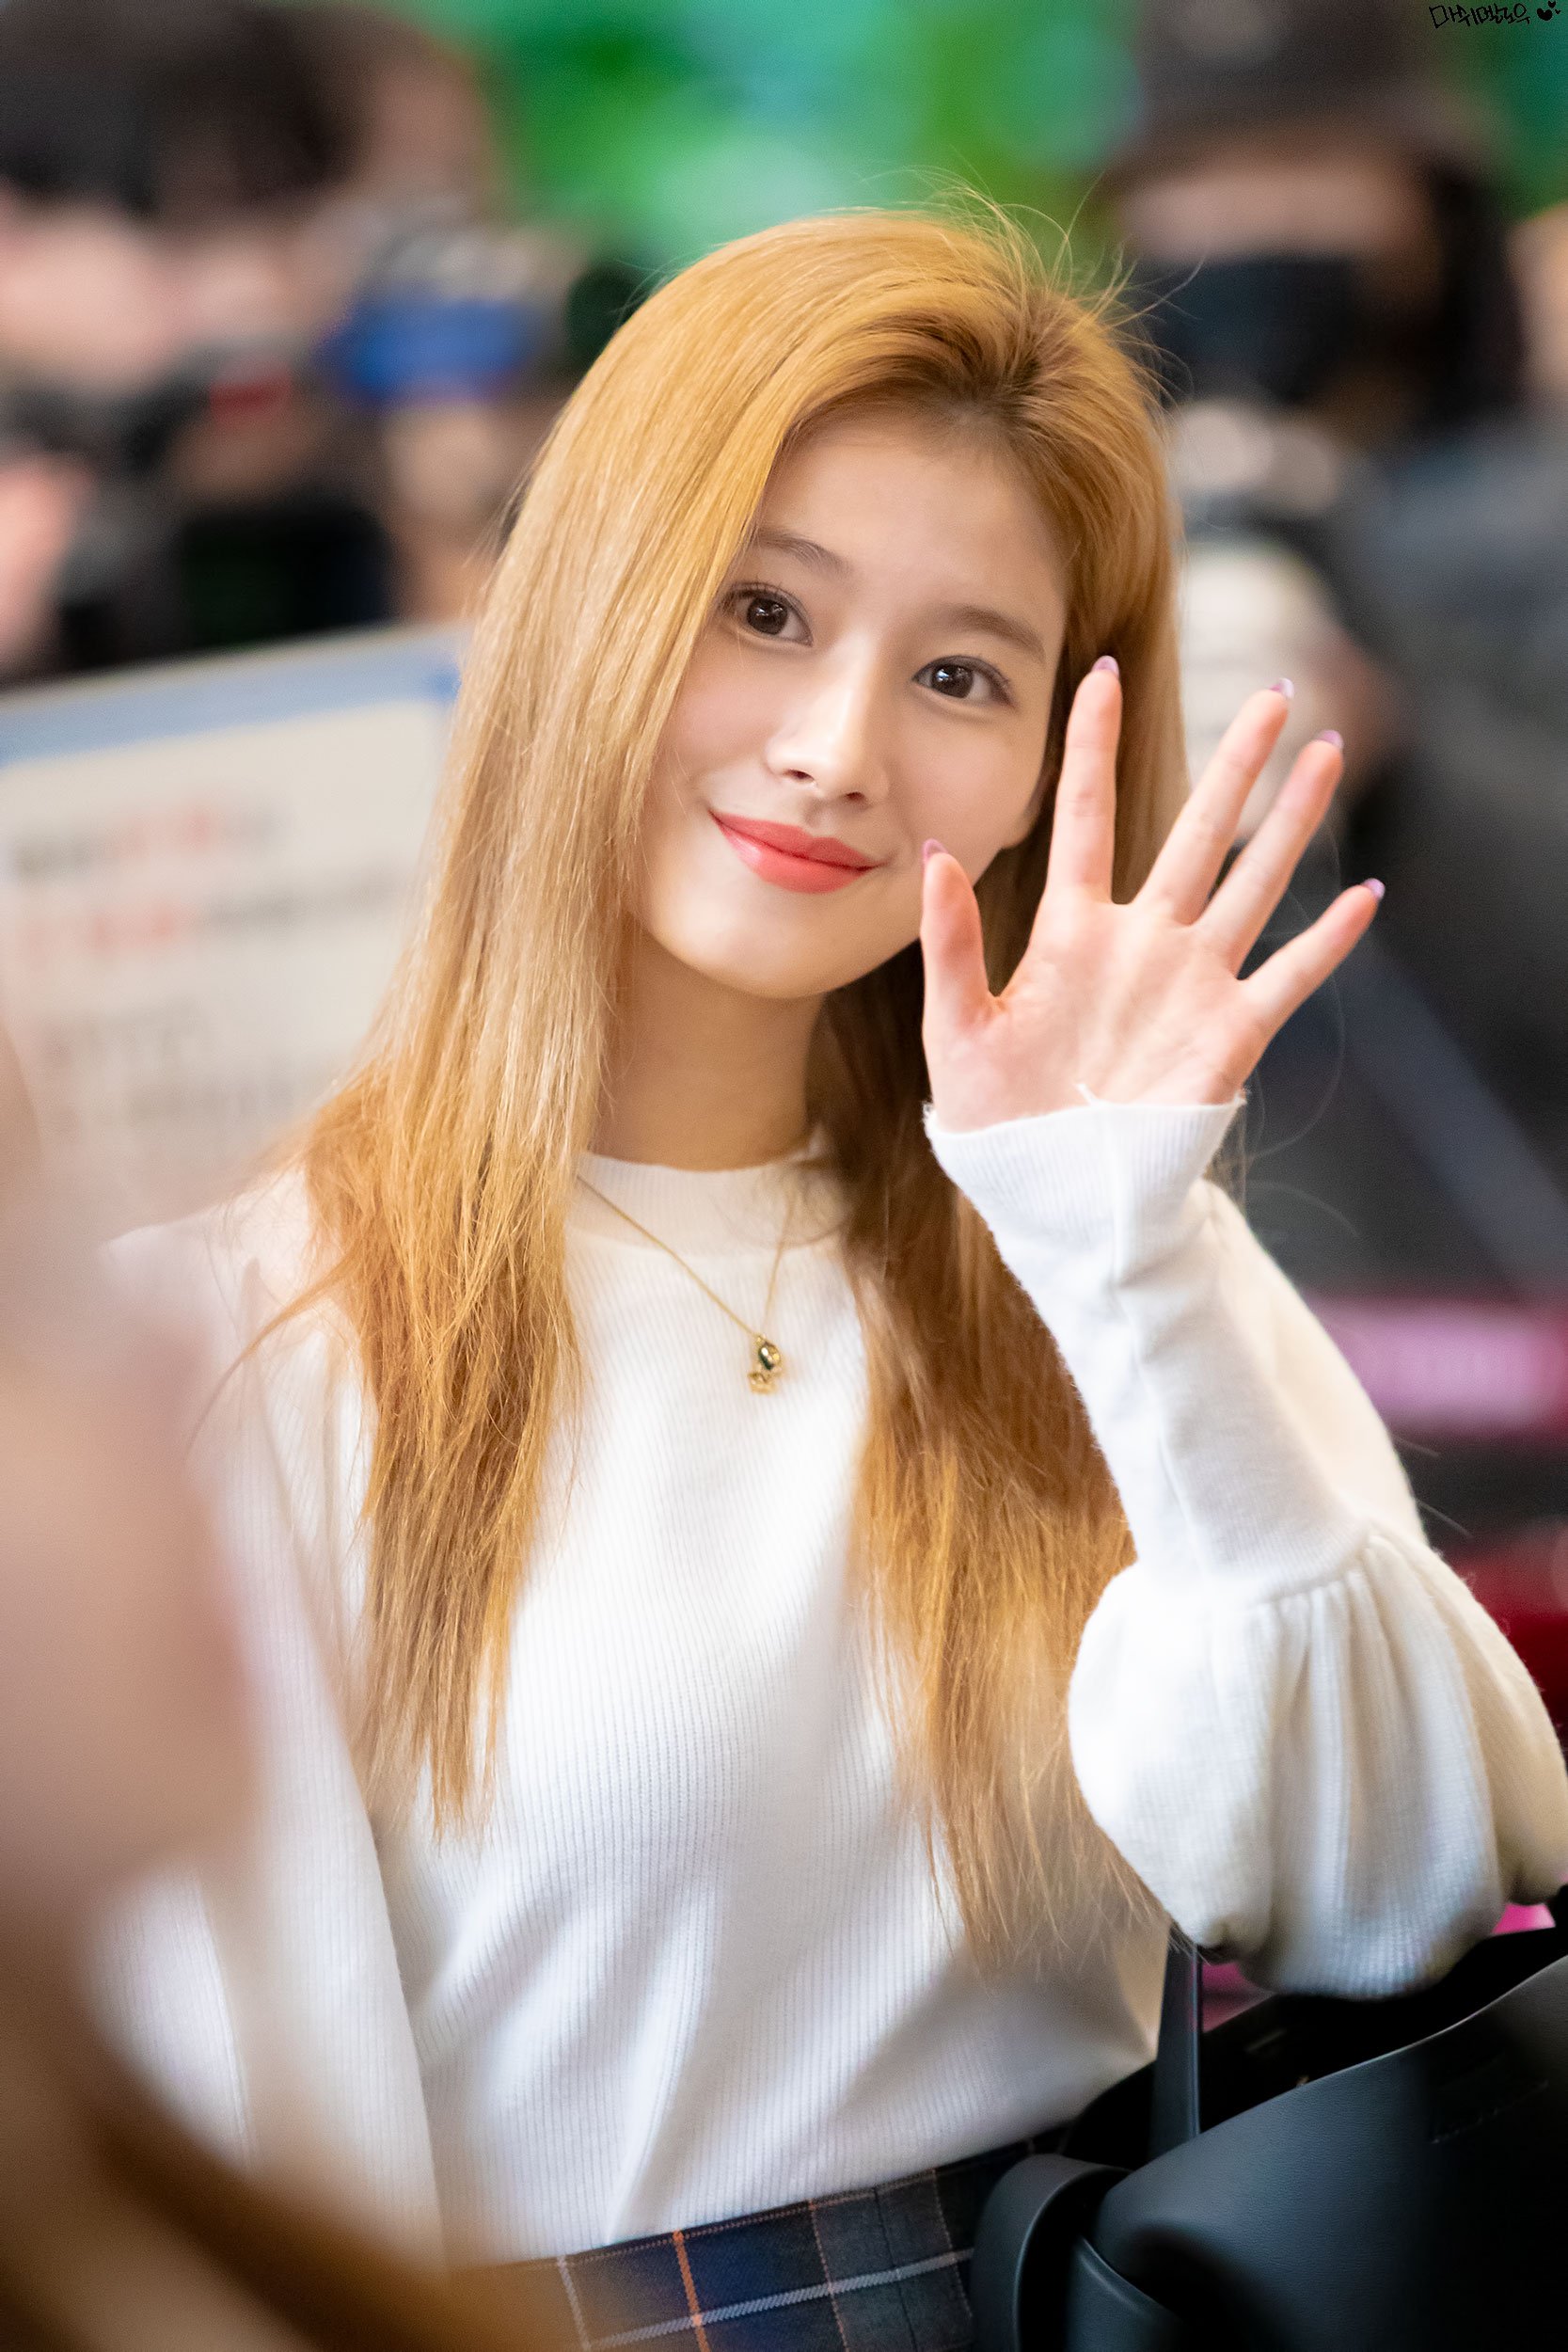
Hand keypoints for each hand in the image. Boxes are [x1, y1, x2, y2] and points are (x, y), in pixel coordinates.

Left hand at [920, 666, 1379, 1129]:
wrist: (1050, 1200)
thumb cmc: (994, 1121)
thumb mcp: (954, 1030)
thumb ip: (950, 943)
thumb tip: (936, 854)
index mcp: (1070, 932)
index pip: (1084, 818)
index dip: (1091, 747)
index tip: (1101, 672)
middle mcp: (1142, 942)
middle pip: (1195, 831)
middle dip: (1234, 762)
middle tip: (1271, 692)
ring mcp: (1192, 984)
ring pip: (1252, 882)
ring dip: (1291, 821)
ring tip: (1326, 750)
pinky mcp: (1229, 1035)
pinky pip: (1288, 978)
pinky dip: (1328, 941)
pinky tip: (1365, 895)